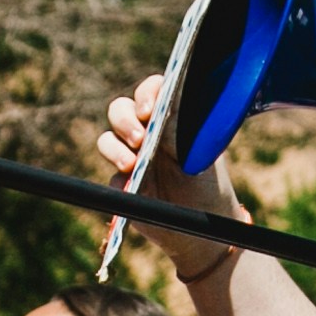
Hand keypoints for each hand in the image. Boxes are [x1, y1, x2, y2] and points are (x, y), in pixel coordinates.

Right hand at [94, 75, 238, 265]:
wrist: (199, 224)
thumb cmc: (207, 181)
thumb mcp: (201, 152)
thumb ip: (183, 127)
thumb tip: (170, 101)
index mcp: (168, 118)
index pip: (152, 90)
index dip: (146, 93)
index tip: (148, 110)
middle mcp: (146, 132)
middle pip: (121, 110)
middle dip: (124, 120)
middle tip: (139, 139)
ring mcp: (131, 157)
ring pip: (108, 139)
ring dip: (114, 148)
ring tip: (130, 164)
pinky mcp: (121, 184)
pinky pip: (110, 176)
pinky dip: (118, 180)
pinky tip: (130, 187)